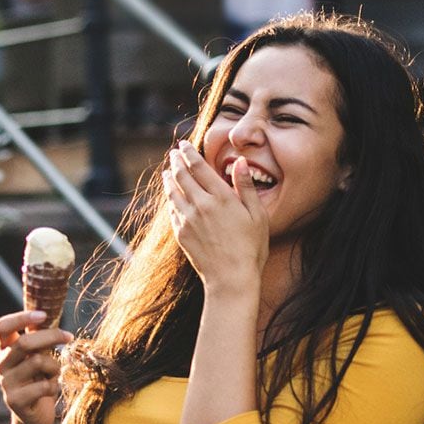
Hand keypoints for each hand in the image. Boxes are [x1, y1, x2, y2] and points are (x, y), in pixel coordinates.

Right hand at [0, 311, 72, 423]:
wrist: (34, 417)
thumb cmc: (39, 381)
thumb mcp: (39, 357)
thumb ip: (40, 341)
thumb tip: (52, 316)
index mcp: (5, 350)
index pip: (2, 327)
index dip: (21, 318)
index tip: (43, 315)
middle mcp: (1, 364)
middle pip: (24, 342)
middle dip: (51, 336)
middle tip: (69, 336)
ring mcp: (5, 383)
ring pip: (37, 362)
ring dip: (54, 366)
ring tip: (53, 375)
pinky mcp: (14, 401)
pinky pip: (43, 386)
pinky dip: (53, 386)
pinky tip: (50, 391)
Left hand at [162, 143, 266, 287]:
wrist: (230, 278)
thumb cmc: (251, 247)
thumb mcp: (257, 215)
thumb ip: (245, 186)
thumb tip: (239, 161)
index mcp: (221, 197)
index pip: (199, 167)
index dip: (189, 154)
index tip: (183, 145)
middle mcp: (200, 205)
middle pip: (182, 176)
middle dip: (176, 162)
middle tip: (174, 153)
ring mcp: (187, 219)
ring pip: (173, 192)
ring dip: (169, 179)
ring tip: (167, 171)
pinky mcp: (181, 233)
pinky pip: (172, 211)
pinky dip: (170, 199)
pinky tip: (171, 197)